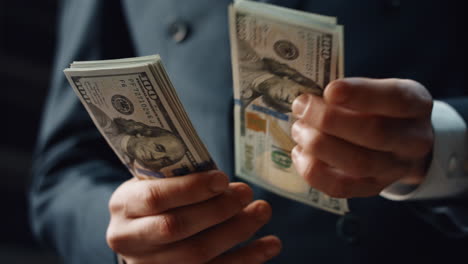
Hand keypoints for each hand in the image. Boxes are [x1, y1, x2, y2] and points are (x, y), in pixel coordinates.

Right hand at [106, 170, 280, 263]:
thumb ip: (179, 178)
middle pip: (176, 228)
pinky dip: (245, 259)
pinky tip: (269, 245)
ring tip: (262, 211)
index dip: (191, 189)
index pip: (155, 198)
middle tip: (246, 193)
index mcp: (124, 206)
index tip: (222, 179)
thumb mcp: (154, 181)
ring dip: (236, 233)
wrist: (139, 233)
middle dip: (217, 210)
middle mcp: (131, 240)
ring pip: (197, 255)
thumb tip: (224, 182)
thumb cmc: (155, 199)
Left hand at [291, 78, 433, 197]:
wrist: (400, 142)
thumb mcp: (377, 90)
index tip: (330, 90)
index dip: (360, 94)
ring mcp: (394, 169)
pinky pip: (342, 187)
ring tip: (299, 130)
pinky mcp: (373, 188)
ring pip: (357, 163)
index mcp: (416, 105)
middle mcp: (412, 140)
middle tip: (301, 107)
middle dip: (329, 120)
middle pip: (374, 133)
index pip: (395, 99)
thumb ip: (350, 92)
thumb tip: (309, 99)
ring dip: (319, 145)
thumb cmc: (379, 108)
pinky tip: (300, 153)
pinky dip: (314, 171)